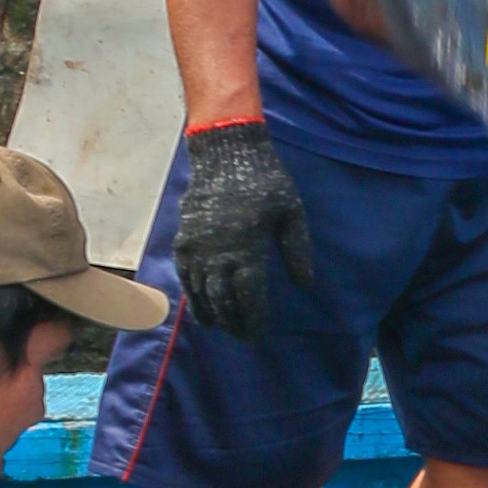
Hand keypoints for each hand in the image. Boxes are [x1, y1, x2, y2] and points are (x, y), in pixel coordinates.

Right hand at [175, 119, 314, 339]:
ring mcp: (197, 247)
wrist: (225, 152)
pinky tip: (198, 304)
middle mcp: (218, 253)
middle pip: (222, 299)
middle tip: (241, 335)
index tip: (258, 334)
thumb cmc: (264, 180)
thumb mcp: (291, 211)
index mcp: (248, 248)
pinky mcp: (183, 238)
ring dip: (210, 312)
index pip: (249, 296)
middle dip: (232, 321)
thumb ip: (297, 248)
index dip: (253, 318)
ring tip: (219, 327)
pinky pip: (184, 274)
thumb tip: (304, 284)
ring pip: (200, 290)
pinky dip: (190, 293)